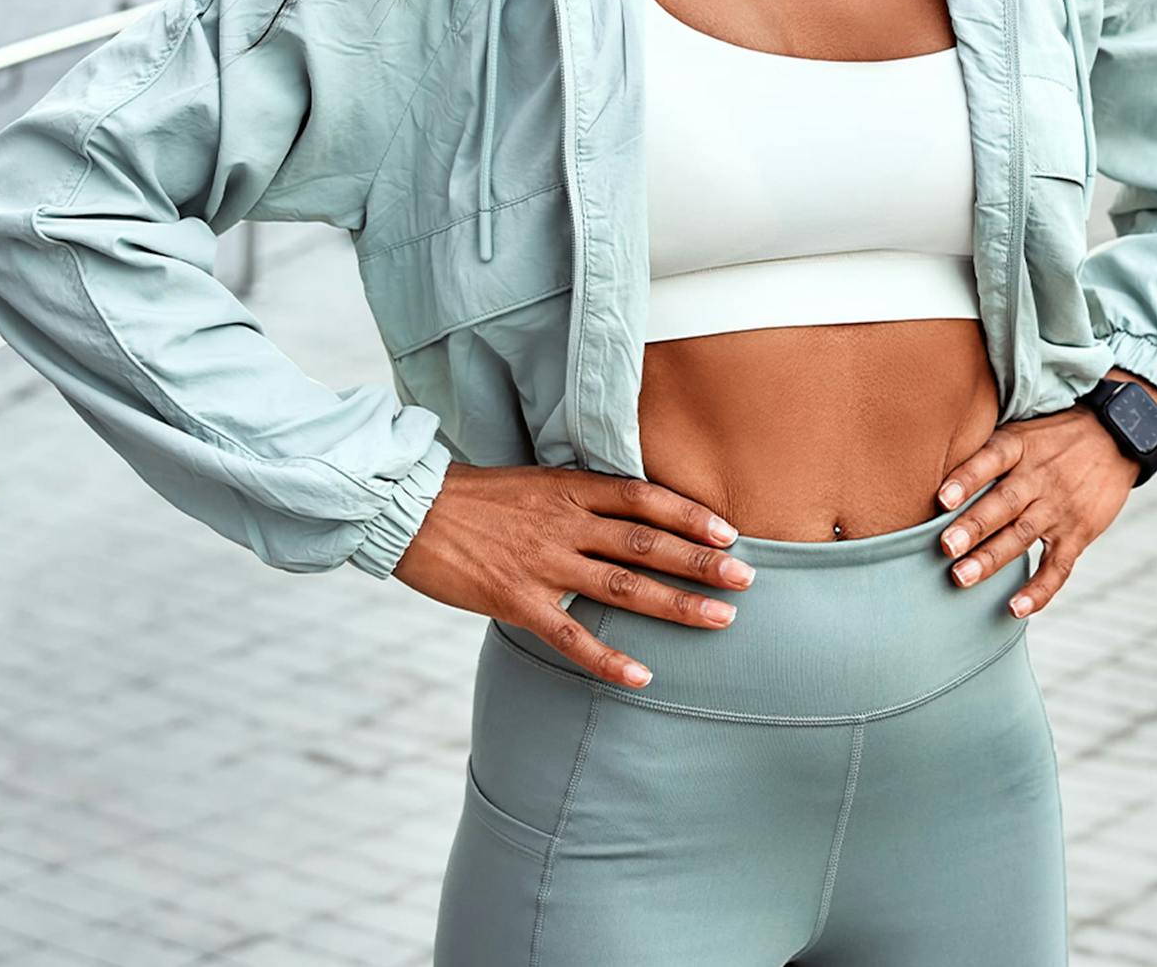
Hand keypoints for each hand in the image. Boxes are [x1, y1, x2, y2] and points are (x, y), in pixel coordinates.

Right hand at [390, 460, 755, 687]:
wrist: (410, 509)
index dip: (688, 514)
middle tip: (746, 577)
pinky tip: (641, 676)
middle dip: (699, 561)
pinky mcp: (515, 600)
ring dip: (674, 604)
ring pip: (621, 587)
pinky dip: (607, 658)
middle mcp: (563, 524)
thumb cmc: (474, 497)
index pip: (642, 497)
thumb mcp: (534, 480)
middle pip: (644, 542)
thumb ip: (579, 498)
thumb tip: (627, 514)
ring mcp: (541, 564)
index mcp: (569, 489)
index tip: (727, 531)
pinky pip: (570, 635)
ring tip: (719, 619)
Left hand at [932, 373, 1156, 617]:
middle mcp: (1038, 477)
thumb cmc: (1054, 436)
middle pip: (1003, 503)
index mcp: (1020, 446)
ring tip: (962, 577)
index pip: (990, 459)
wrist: (1117, 437)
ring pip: (1022, 535)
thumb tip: (933, 467)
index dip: (966, 478)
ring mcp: (1059, 507)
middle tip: (945, 547)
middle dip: (973, 527)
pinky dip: (1039, 590)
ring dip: (992, 558)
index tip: (941, 498)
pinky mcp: (1079, 532)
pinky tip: (1016, 608)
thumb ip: (987, 449)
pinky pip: (1058, 566)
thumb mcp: (1022, 427)